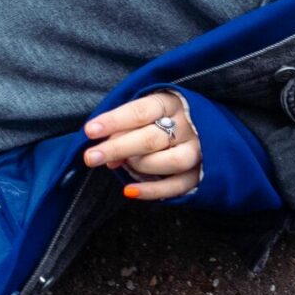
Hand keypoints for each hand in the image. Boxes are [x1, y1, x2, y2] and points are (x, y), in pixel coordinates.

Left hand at [82, 89, 200, 200]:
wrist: (203, 125)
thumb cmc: (163, 116)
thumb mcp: (145, 112)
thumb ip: (125, 130)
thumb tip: (108, 158)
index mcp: (171, 103)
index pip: (140, 112)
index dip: (114, 121)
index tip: (90, 130)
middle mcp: (187, 126)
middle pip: (151, 139)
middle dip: (117, 149)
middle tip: (90, 157)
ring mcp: (198, 150)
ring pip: (171, 162)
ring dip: (139, 166)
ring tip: (118, 165)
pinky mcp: (201, 172)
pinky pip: (178, 186)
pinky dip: (153, 191)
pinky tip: (129, 191)